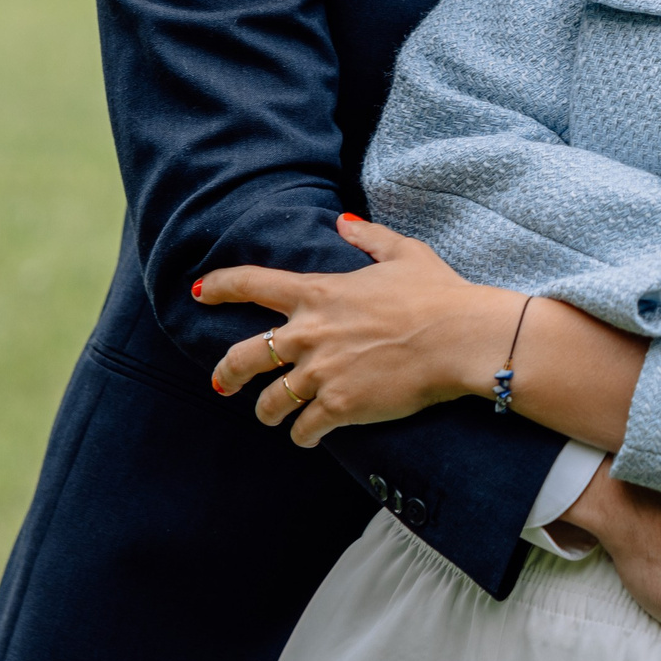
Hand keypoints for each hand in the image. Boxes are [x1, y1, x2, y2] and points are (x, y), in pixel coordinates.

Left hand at [195, 216, 515, 447]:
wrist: (461, 337)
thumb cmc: (438, 293)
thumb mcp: (404, 252)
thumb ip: (368, 237)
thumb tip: (344, 222)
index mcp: (319, 293)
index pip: (253, 284)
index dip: (221, 287)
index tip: (199, 292)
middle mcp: (310, 334)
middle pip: (243, 357)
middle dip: (226, 374)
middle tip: (222, 384)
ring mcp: (322, 373)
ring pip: (270, 402)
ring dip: (268, 412)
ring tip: (272, 417)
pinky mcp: (341, 405)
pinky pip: (304, 429)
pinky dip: (303, 436)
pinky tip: (308, 438)